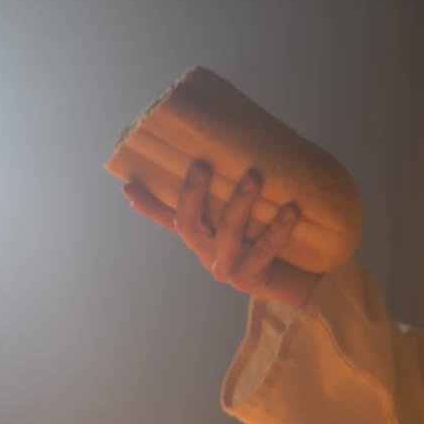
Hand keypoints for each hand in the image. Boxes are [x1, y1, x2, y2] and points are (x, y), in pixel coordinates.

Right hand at [122, 159, 320, 306]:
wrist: (293, 278)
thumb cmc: (266, 237)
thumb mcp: (248, 215)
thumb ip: (237, 190)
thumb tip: (247, 144)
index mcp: (201, 234)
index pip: (167, 217)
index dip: (147, 204)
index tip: (129, 185)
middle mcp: (206, 251)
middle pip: (188, 223)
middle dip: (193, 194)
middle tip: (203, 165)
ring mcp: (225, 267)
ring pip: (228, 232)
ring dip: (240, 202)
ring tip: (255, 177)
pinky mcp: (249, 278)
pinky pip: (262, 250)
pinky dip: (277, 229)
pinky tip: (291, 209)